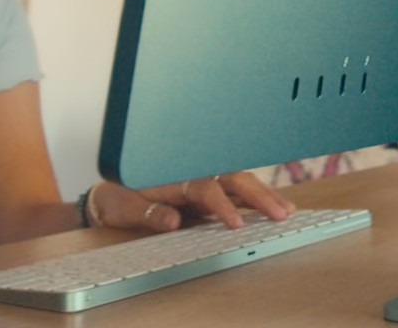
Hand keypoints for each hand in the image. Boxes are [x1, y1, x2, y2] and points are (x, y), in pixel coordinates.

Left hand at [88, 173, 294, 231]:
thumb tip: (172, 220)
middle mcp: (194, 173)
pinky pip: (235, 191)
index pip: (207, 188)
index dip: (223, 205)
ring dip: (264, 194)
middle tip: (281, 212)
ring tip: (286, 209)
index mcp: (176, 175)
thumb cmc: (120, 197)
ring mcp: (202, 180)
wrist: (111, 192)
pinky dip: (255, 197)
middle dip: (259, 195)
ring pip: (239, 183)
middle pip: (232, 179)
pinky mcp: (207, 190)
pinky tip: (273, 205)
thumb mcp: (127, 206)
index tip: (235, 223)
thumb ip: (149, 212)